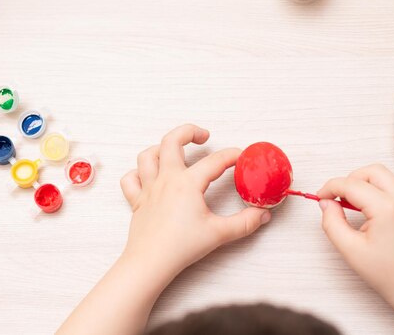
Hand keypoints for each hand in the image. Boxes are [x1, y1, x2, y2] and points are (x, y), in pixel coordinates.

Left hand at [119, 124, 270, 278]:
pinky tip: (149, 176)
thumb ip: (245, 222)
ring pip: (147, 155)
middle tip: (203, 136)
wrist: (150, 262)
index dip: (232, 155)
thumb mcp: (219, 233)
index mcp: (187, 183)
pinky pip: (130, 179)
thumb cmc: (181, 247)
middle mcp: (166, 180)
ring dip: (161, 148)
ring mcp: (149, 189)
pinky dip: (138, 173)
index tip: (242, 156)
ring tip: (176, 151)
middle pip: (171, 141)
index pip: (215, 161)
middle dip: (189, 131)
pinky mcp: (137, 201)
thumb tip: (263, 214)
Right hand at [317, 165, 393, 334]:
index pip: (351, 184)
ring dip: (367, 187)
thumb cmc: (388, 275)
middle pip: (372, 171)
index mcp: (387, 209)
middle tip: (340, 198)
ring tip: (357, 209)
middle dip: (351, 179)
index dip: (331, 188)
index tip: (321, 197)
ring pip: (387, 180)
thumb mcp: (350, 250)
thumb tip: (327, 203)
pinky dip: (382, 197)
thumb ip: (332, 222)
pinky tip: (376, 218)